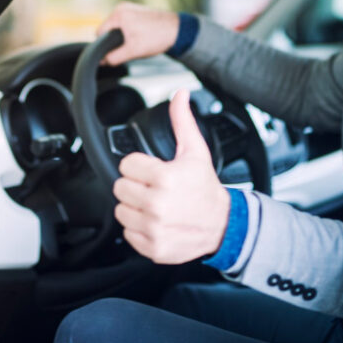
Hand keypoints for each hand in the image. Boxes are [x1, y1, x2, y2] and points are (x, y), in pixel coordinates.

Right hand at [96, 2, 179, 65]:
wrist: (177, 30)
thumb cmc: (157, 38)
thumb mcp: (133, 51)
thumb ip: (114, 57)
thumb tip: (102, 61)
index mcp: (118, 14)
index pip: (99, 33)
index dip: (104, 46)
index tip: (116, 52)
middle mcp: (121, 7)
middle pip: (107, 29)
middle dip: (115, 41)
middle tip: (130, 47)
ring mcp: (129, 7)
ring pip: (116, 27)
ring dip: (122, 36)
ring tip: (137, 41)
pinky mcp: (136, 10)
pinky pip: (124, 23)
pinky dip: (129, 31)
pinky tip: (140, 36)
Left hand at [112, 90, 230, 263]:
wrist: (223, 225)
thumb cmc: (205, 187)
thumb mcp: (195, 151)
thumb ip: (182, 120)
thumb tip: (179, 94)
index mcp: (165, 178)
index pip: (127, 165)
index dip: (139, 165)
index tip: (152, 171)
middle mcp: (157, 205)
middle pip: (120, 188)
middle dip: (135, 185)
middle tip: (153, 188)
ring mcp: (154, 228)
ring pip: (121, 211)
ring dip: (134, 207)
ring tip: (154, 205)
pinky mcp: (152, 247)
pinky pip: (128, 233)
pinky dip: (139, 229)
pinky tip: (156, 221)